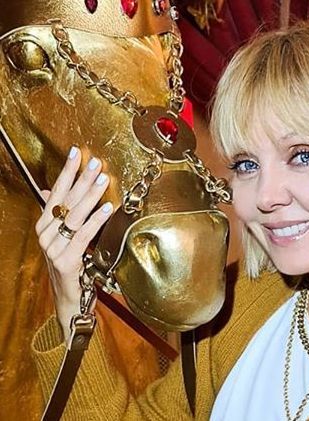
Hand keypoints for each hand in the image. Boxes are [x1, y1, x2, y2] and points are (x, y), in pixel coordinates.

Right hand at [35, 146, 112, 341]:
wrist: (69, 298)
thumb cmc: (70, 264)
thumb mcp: (64, 236)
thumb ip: (59, 213)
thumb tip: (48, 189)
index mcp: (45, 224)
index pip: (56, 191)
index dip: (67, 171)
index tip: (77, 152)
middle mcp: (46, 233)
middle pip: (66, 200)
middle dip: (82, 179)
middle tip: (96, 162)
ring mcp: (53, 248)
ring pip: (74, 216)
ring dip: (90, 196)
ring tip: (104, 180)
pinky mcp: (66, 261)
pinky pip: (83, 236)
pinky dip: (96, 221)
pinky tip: (107, 208)